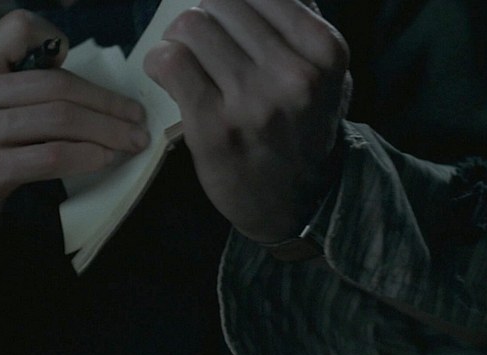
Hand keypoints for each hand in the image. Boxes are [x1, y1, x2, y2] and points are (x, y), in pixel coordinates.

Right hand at [0, 9, 148, 260]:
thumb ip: (9, 90)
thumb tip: (69, 75)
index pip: (18, 27)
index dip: (55, 40)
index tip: (81, 70)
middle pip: (56, 83)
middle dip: (107, 101)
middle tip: (137, 117)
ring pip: (61, 118)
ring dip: (108, 130)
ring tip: (133, 141)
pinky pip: (53, 155)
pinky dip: (88, 156)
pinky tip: (107, 160)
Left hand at [144, 0, 350, 242]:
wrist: (294, 203)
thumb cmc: (302, 129)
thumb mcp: (326, 74)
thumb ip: (299, 24)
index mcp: (324, 50)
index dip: (230, 1)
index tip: (222, 17)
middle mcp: (293, 73)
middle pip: (220, 1)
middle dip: (203, 15)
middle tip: (200, 39)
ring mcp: (252, 101)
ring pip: (192, 26)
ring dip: (178, 37)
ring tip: (184, 56)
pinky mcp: (213, 127)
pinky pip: (171, 63)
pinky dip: (160, 60)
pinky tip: (166, 72)